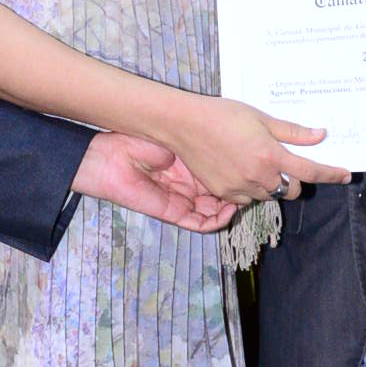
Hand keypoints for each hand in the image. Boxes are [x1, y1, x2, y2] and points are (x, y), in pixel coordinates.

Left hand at [73, 132, 239, 232]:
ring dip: (231, 209)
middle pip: (221, 197)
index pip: (219, 178)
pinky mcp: (174, 214)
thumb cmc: (138, 142)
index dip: (235, 178)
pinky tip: (228, 210)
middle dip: (239, 195)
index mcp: (189, 168)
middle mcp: (188, 186)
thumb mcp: (177, 142)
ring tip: (245, 200)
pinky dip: (216, 220)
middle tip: (255, 187)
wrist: (110, 158)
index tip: (252, 171)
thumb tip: (225, 150)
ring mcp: (182, 201)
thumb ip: (200, 151)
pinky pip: (200, 224)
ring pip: (214, 213)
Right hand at [175, 95, 350, 202]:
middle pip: (291, 190)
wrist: (184, 124)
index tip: (345, 175)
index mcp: (270, 155)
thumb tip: (320, 136)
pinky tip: (239, 168)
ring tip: (255, 161)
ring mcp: (239, 188)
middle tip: (283, 162)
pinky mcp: (223, 193)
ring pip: (268, 195)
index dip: (331, 174)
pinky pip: (246, 198)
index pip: (310, 171)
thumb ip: (292, 132)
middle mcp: (257, 176)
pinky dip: (250, 188)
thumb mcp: (261, 118)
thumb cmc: (222, 115)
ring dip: (270, 184)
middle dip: (294, 180)